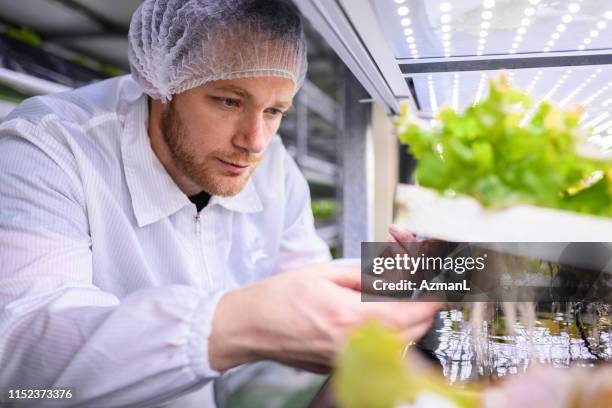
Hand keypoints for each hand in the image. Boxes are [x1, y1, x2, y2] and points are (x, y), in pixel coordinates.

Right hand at [208, 263, 442, 372]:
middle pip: (411, 332)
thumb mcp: (324, 272)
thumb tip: (393, 276)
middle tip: (423, 289)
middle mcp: (353, 344)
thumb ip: (365, 275)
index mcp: (350, 315)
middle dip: (425, 309)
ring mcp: (348, 360)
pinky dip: (390, 336)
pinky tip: (378, 318)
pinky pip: (378, 354)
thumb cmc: (280, 297)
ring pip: (398, 345)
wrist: (251, 326)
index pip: (410, 311)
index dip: (432, 298)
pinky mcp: (341, 367)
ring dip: (409, 323)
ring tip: (401, 300)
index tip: (440, 287)